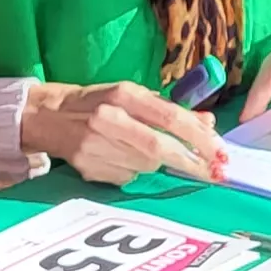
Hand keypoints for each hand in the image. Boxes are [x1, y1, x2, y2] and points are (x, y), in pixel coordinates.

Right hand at [20, 81, 225, 184]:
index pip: (169, 117)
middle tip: (215, 173)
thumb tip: (209, 123)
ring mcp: (96, 145)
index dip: (199, 137)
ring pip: (146, 165)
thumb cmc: (99, 102)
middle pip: (160, 147)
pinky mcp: (88, 167)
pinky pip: (127, 176)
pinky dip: (134, 170)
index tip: (221, 152)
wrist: (49, 116)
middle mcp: (110, 118)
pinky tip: (119, 157)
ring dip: (158, 164)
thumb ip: (171, 109)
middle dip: (192, 162)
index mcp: (124, 95)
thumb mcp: (134, 96)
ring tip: (141, 149)